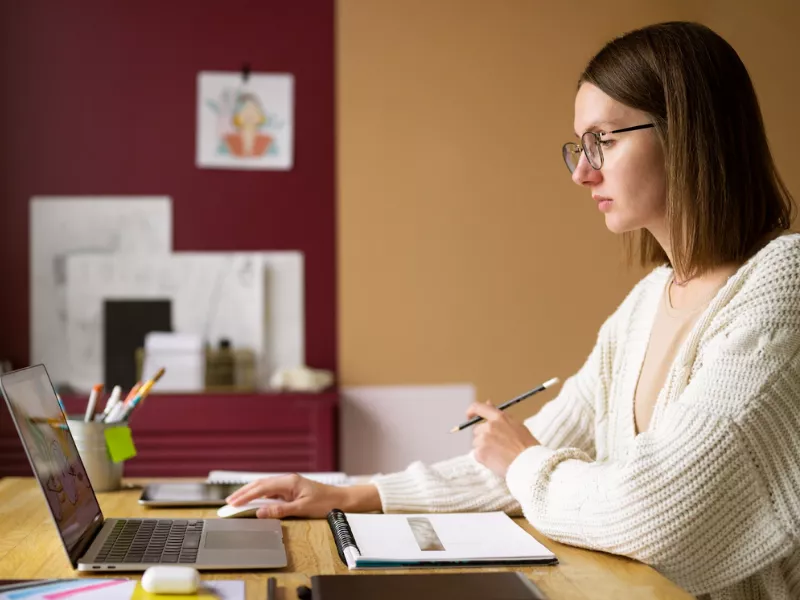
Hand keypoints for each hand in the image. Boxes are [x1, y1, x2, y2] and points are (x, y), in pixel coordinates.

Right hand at [225, 474, 380, 518]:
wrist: (341, 500)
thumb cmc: (325, 502)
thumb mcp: (302, 509)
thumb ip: (280, 510)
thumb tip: (261, 512)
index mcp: (289, 482)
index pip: (261, 488)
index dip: (245, 496)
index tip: (233, 503)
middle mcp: (287, 481)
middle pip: (260, 485)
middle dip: (243, 493)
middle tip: (228, 502)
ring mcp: (289, 485)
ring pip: (264, 487)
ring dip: (250, 494)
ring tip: (236, 501)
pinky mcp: (291, 490)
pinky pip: (271, 492)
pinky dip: (259, 496)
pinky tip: (253, 502)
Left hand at [468, 401, 539, 476]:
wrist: (529, 464)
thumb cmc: (526, 446)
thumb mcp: (515, 425)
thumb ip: (499, 415)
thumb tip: (487, 402)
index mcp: (499, 418)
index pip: (478, 407)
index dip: (471, 411)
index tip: (469, 417)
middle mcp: (489, 426)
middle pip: (477, 430)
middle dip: (484, 437)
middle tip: (498, 446)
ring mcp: (484, 439)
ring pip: (477, 443)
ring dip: (484, 448)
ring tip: (500, 455)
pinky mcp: (480, 452)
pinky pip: (477, 455)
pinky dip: (484, 459)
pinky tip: (496, 461)